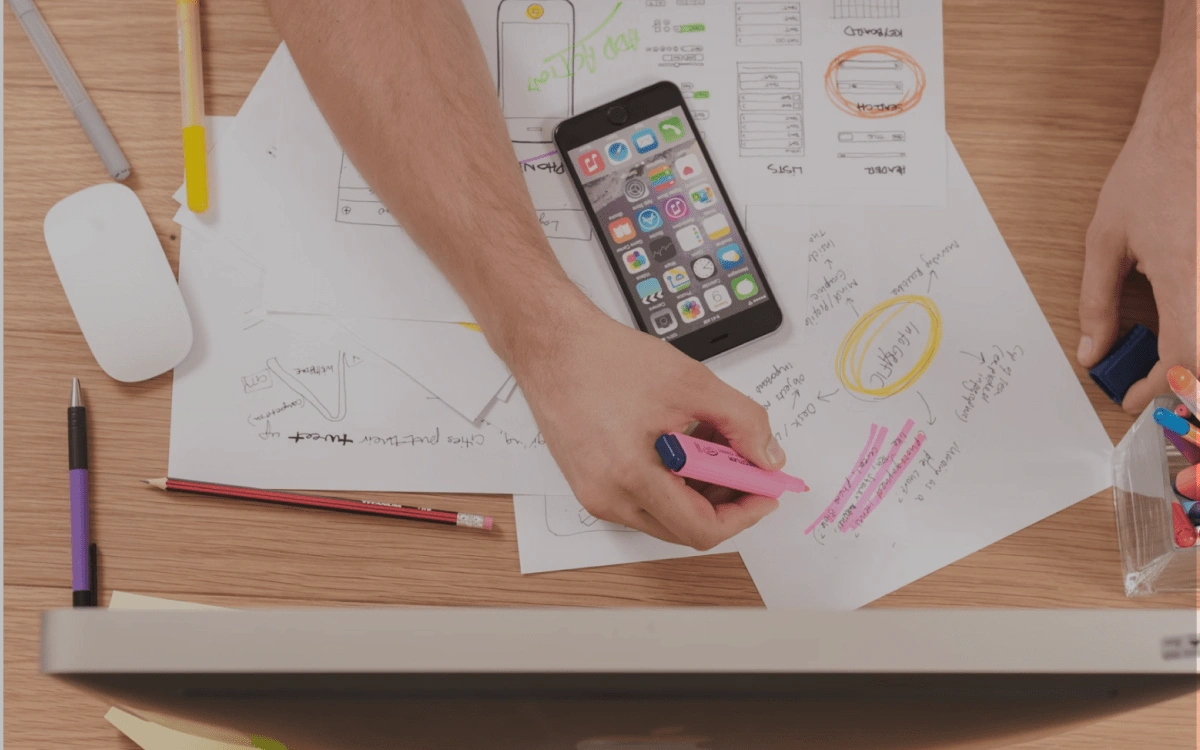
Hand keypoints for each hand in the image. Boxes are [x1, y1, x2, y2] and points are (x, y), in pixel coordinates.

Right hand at [511, 302, 785, 549]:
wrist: (552, 346)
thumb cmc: (605, 359)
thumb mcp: (692, 383)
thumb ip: (742, 422)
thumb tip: (768, 457)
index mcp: (631, 476)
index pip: (702, 529)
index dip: (744, 514)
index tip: (765, 491)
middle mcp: (608, 498)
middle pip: (685, 528)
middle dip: (725, 500)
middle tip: (746, 465)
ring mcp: (595, 495)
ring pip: (665, 515)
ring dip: (699, 489)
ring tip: (712, 443)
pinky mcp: (590, 485)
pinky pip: (643, 500)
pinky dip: (673, 481)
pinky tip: (683, 443)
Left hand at [1077, 53, 1197, 412]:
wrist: (1195, 119)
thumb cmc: (1154, 168)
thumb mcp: (1107, 238)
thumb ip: (1098, 302)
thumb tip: (1092, 351)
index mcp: (1188, 276)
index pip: (1183, 360)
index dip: (1157, 389)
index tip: (1130, 397)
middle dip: (1183, 383)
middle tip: (1149, 385)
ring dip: (1193, 357)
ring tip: (1162, 358)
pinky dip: (1198, 327)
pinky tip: (1179, 323)